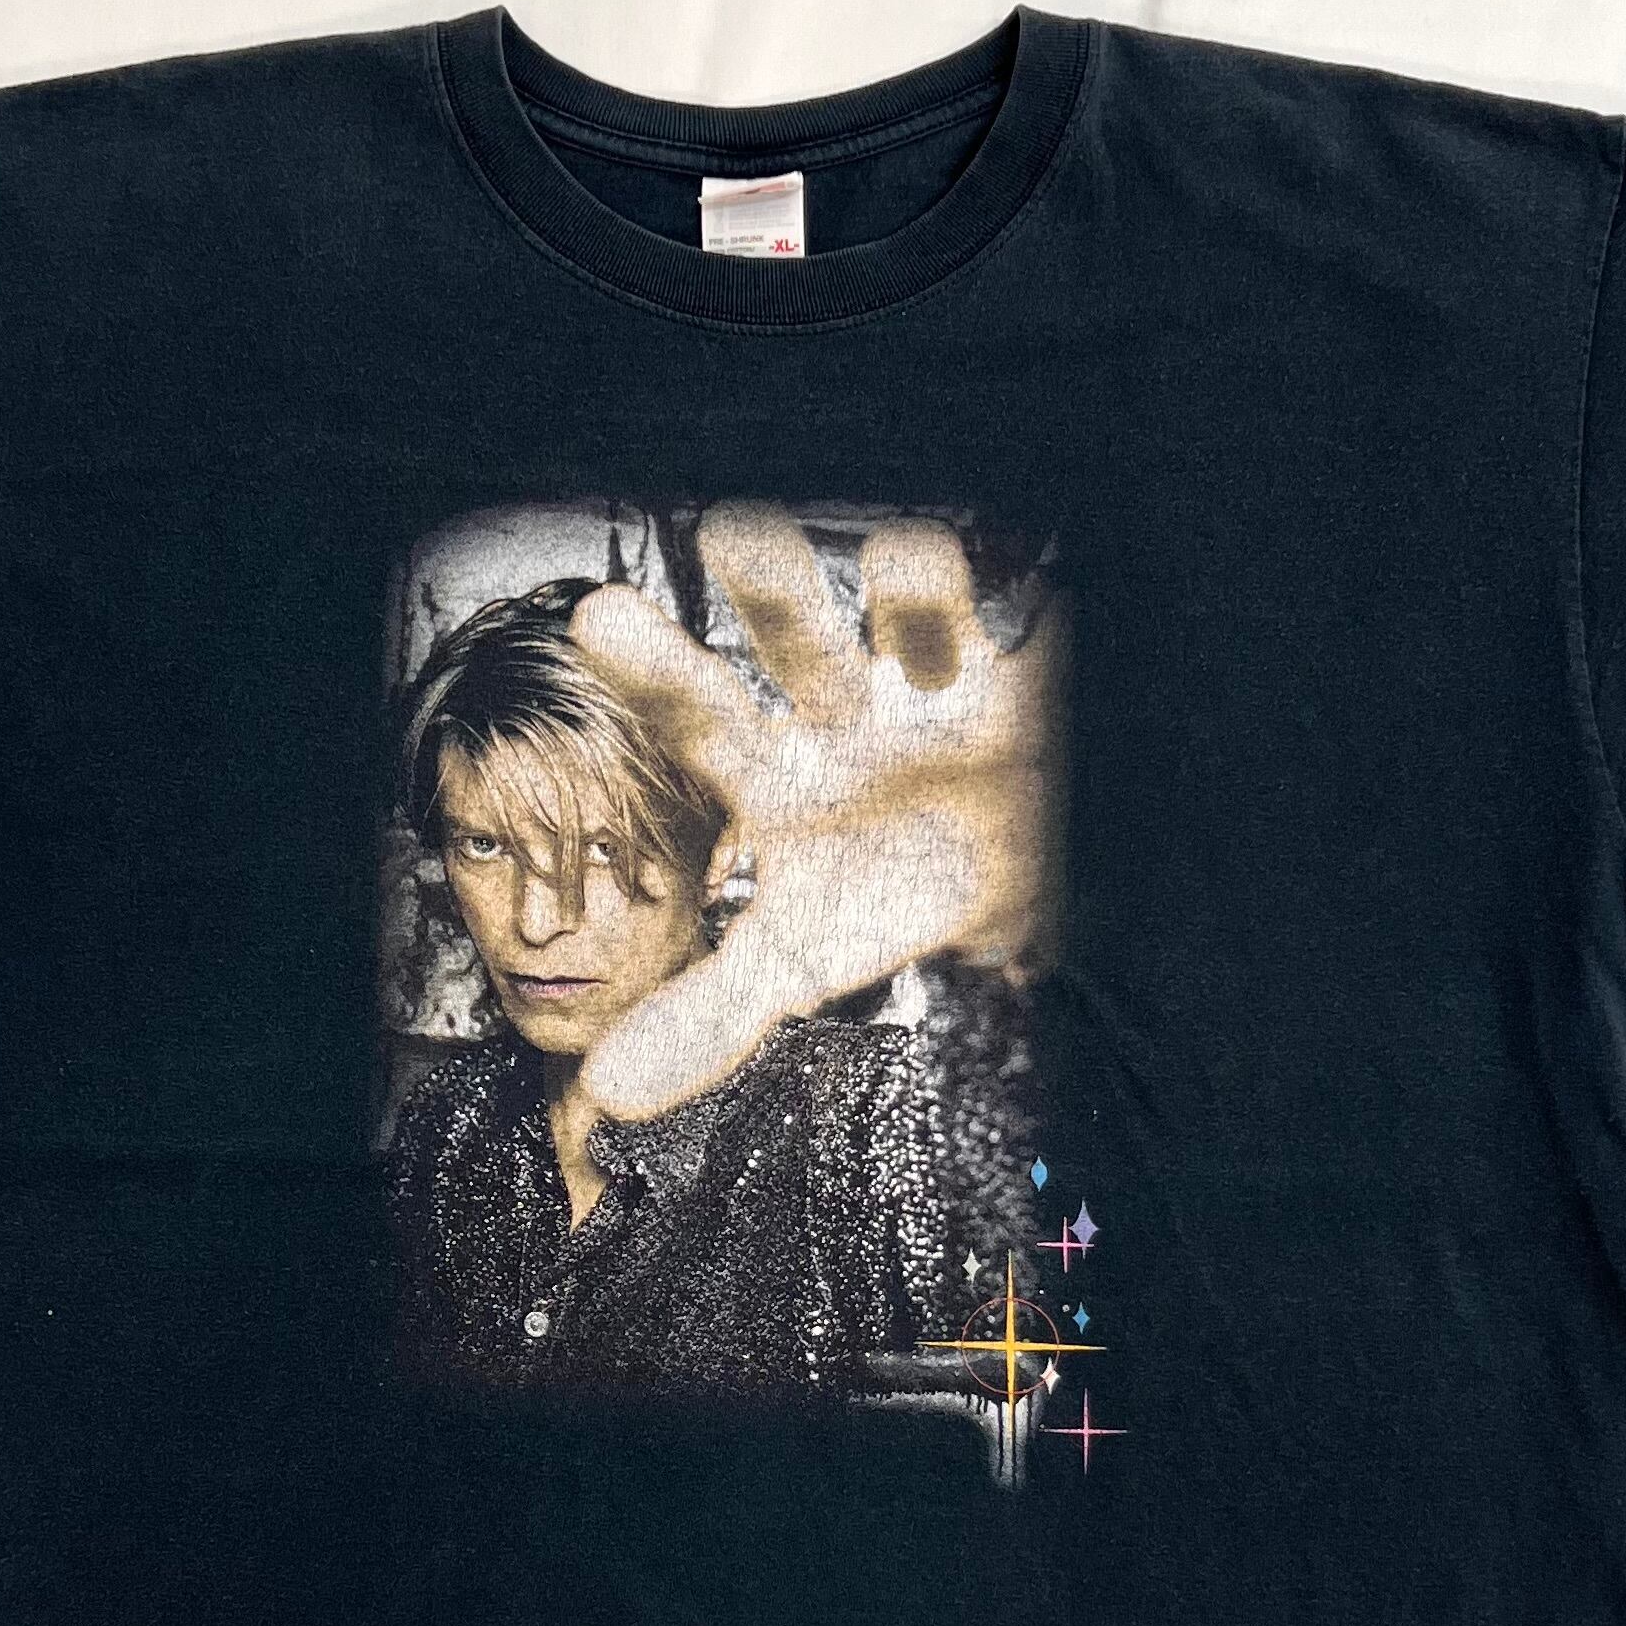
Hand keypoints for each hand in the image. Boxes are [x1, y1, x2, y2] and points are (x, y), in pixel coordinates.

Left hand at [566, 503, 1057, 1120]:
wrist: (1010, 886)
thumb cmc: (884, 894)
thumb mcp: (800, 960)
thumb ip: (711, 1014)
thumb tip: (608, 1091)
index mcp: (772, 766)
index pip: (697, 711)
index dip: (654, 668)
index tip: (600, 620)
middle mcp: (838, 706)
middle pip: (794, 635)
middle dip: (772, 587)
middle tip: (737, 533)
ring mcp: (929, 682)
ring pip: (910, 603)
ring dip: (910, 580)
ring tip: (905, 559)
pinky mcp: (1021, 676)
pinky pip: (1019, 623)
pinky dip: (1025, 614)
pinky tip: (1020, 614)